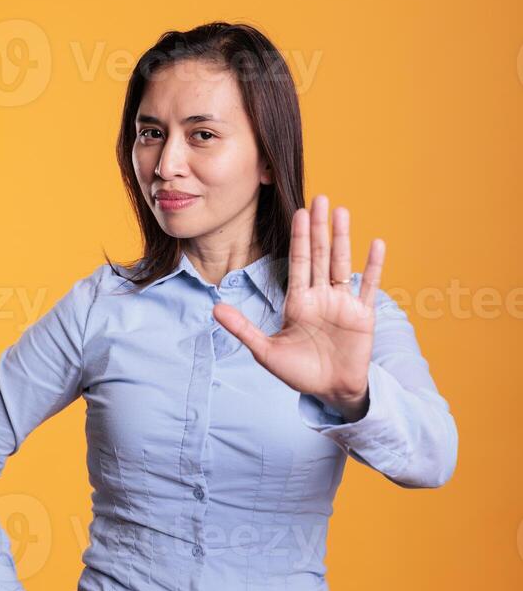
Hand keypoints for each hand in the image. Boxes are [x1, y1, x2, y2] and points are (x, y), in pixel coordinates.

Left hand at [212, 195, 385, 419]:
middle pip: (320, 255)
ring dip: (343, 239)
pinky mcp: (362, 315)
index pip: (298, 262)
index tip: (298, 212)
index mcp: (298, 302)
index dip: (299, 238)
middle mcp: (321, 296)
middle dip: (319, 228)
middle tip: (319, 198)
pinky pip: (369, 286)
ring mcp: (343, 303)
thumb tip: (213, 310)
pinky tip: (376, 244)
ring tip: (341, 212)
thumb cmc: (299, 372)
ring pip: (342, 264)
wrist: (330, 391)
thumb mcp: (265, 351)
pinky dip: (373, 266)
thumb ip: (243, 329)